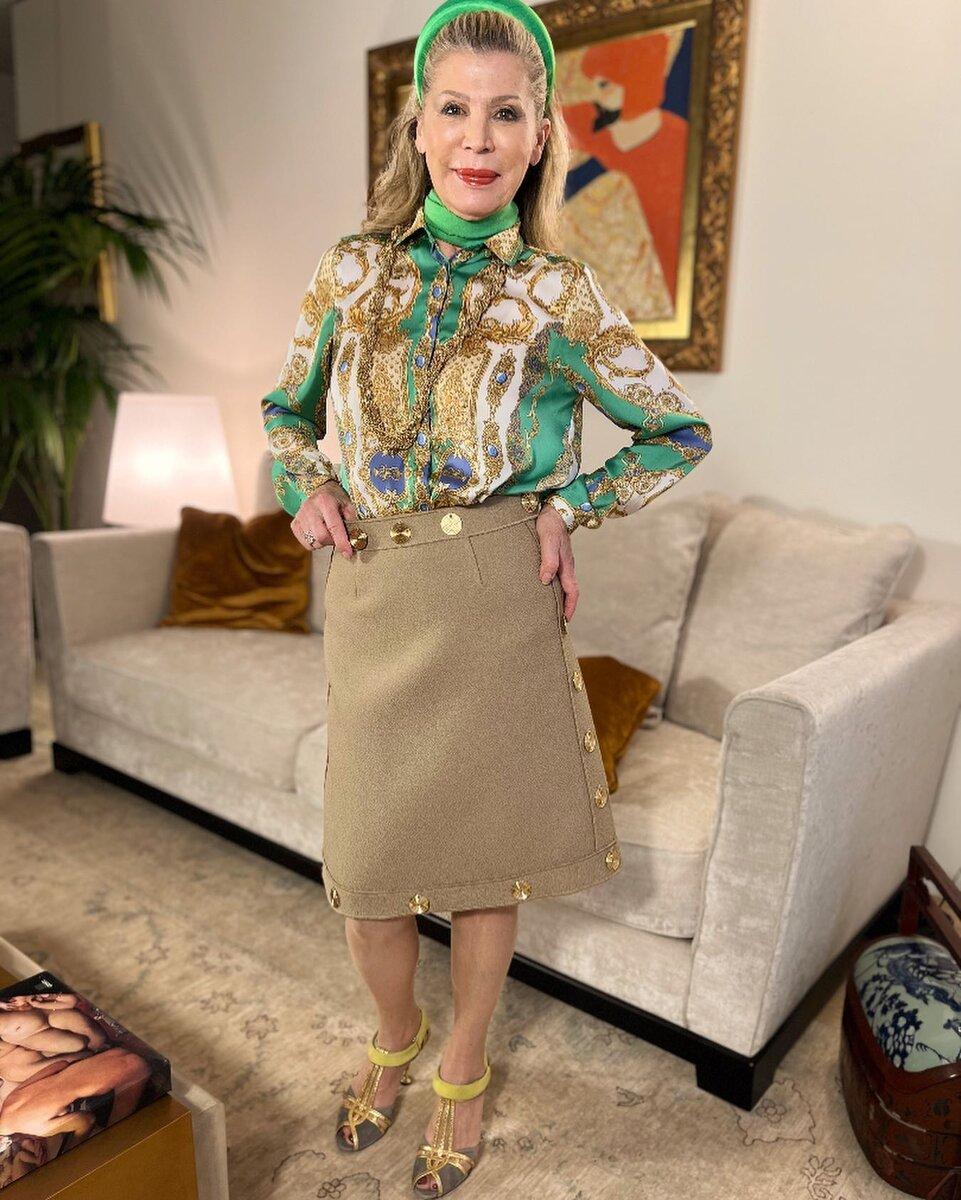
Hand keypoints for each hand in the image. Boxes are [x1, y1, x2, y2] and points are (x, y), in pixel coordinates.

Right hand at [291, 480, 357, 556]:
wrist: (321, 490)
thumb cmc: (337, 499)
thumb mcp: (348, 504)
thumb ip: (352, 520)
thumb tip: (354, 538)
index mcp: (325, 501)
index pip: (334, 526)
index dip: (342, 542)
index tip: (348, 554)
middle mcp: (310, 507)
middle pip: (321, 537)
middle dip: (332, 541)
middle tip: (338, 537)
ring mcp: (300, 516)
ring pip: (313, 542)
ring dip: (324, 542)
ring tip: (328, 532)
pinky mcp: (294, 523)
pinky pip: (306, 543)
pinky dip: (315, 543)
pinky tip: (319, 533)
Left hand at [533, 505, 577, 622]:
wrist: (553, 509)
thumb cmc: (550, 524)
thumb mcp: (548, 541)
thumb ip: (548, 560)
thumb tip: (545, 580)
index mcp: (567, 566)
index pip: (572, 592)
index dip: (570, 607)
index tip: (565, 621)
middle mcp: (566, 567)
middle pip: (569, 592)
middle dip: (565, 607)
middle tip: (557, 621)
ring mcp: (562, 562)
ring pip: (562, 585)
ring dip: (559, 598)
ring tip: (549, 610)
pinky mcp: (555, 558)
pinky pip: (556, 577)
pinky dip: (553, 587)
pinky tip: (543, 589)